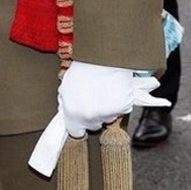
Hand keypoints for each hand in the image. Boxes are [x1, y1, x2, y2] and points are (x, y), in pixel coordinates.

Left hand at [28, 62, 170, 175]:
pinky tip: (113, 89)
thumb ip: (67, 103)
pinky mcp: (123, 108)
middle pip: (93, 125)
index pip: (75, 132)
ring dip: (106, 109)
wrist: (104, 57)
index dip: (78, 124)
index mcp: (73, 113)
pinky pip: (121, 110)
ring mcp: (108, 114)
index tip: (79, 120)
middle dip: (92, 115)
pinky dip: (119, 102)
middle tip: (92, 98)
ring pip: (108, 117)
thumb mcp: (66, 86)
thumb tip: (67, 111)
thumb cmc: (85, 68)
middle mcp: (91, 117)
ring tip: (102, 91)